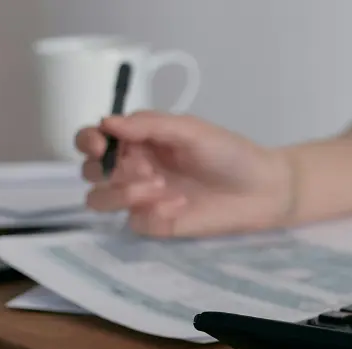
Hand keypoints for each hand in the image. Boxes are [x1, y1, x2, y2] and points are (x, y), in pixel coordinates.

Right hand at [76, 111, 292, 236]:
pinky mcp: (155, 224)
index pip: (93, 140)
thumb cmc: (229, 153)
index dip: (88, 141)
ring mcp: (142, 199)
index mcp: (138, 141)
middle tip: (147, 168)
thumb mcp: (191, 130)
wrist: (263, 189)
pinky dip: (153, 212)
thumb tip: (107, 122)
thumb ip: (149, 124)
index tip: (101, 144)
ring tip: (160, 185)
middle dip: (108, 169)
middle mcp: (133, 169)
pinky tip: (181, 205)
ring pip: (99, 199)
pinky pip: (134, 222)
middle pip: (89, 171)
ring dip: (122, 192)